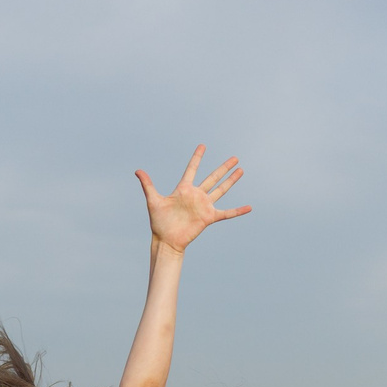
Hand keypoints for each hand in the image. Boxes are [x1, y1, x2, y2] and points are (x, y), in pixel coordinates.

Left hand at [137, 145, 251, 255]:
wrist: (166, 240)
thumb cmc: (159, 222)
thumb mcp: (153, 201)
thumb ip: (148, 185)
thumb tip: (137, 170)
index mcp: (183, 189)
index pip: (192, 169)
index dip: (197, 157)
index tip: (203, 145)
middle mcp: (196, 195)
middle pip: (213, 177)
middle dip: (223, 168)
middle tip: (234, 158)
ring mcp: (204, 206)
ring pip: (221, 190)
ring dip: (231, 181)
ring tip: (241, 170)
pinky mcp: (209, 217)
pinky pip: (226, 213)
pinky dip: (238, 211)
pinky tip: (249, 207)